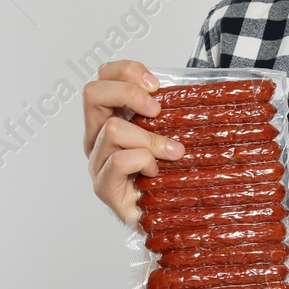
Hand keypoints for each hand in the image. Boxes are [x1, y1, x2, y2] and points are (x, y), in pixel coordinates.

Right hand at [82, 59, 185, 225]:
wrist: (168, 218)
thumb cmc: (170, 172)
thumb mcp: (172, 132)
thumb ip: (171, 112)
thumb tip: (196, 92)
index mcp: (109, 117)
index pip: (103, 76)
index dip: (128, 71)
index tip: (157, 85)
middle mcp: (96, 137)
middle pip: (92, 92)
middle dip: (131, 95)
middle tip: (158, 112)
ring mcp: (97, 162)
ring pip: (112, 128)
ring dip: (149, 138)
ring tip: (170, 154)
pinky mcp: (103, 188)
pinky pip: (119, 161)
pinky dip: (143, 161)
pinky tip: (156, 173)